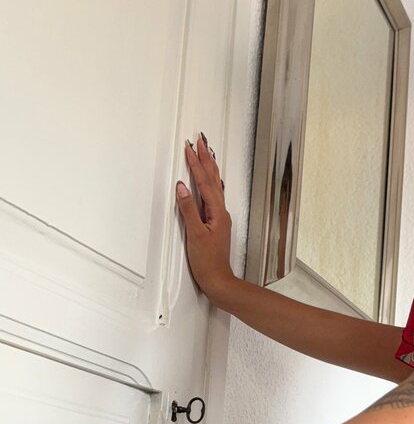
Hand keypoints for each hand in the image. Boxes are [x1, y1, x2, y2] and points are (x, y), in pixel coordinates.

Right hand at [176, 134, 234, 300]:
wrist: (218, 280)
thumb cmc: (208, 263)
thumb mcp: (194, 234)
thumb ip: (188, 209)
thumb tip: (183, 188)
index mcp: (217, 213)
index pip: (205, 182)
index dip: (197, 164)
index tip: (190, 148)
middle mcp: (221, 213)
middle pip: (213, 180)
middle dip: (206, 160)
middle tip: (200, 142)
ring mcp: (219, 218)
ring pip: (214, 187)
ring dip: (209, 169)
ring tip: (205, 154)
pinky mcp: (215, 224)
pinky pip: (213, 197)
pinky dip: (209, 184)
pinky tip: (209, 182)